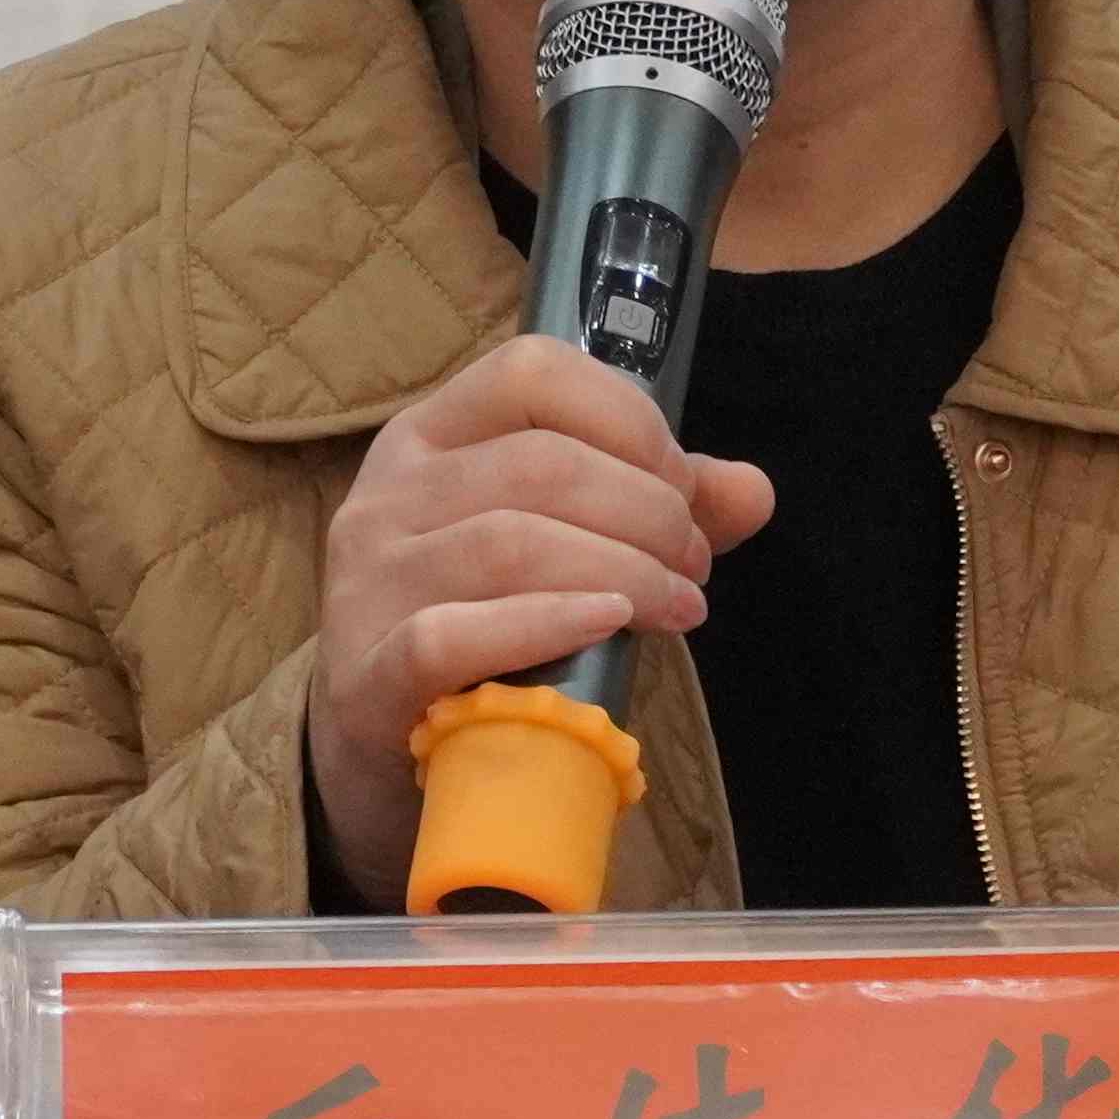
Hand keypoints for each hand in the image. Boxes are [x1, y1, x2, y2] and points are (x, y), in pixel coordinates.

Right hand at [308, 335, 777, 905]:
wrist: (381, 746)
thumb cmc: (485, 626)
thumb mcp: (565, 546)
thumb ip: (656, 509)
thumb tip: (753, 491)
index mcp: (433, 435)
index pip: (530, 372)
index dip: (627, 419)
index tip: (680, 485)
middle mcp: (388, 492)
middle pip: (539, 465)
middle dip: (646, 512)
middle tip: (693, 568)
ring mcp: (369, 582)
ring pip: (510, 543)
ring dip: (622, 572)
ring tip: (675, 608)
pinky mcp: (366, 673)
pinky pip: (452, 634)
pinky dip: (545, 624)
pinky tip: (607, 627)